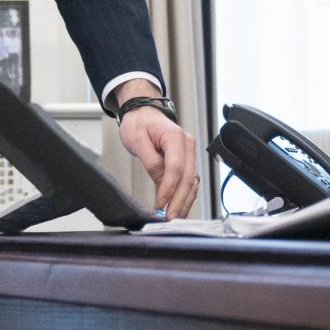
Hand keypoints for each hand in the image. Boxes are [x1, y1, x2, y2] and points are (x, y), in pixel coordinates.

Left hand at [115, 102, 199, 217]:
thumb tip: (161, 182)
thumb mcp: (138, 140)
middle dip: (179, 200)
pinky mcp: (186, 160)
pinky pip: (189, 180)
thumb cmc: (139, 122)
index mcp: (175, 137)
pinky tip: (179, 207)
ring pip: (192, 182)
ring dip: (185, 201)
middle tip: (169, 217)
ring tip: (175, 216)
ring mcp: (189, 153)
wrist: (143, 112)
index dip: (168, 189)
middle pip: (188, 178)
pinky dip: (185, 195)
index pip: (176, 168)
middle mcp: (187, 145)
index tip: (160, 204)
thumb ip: (151, 162)